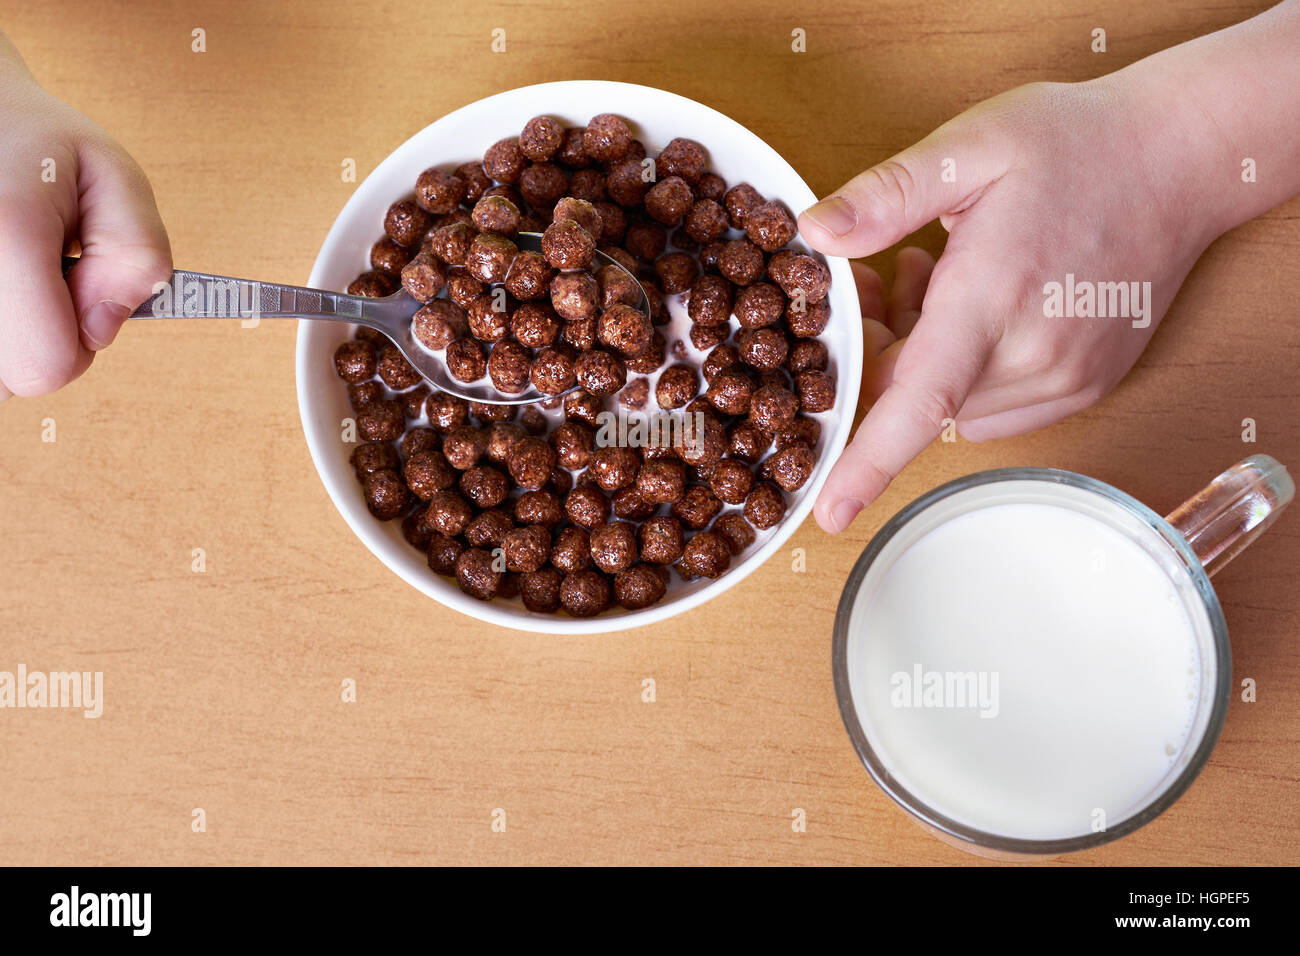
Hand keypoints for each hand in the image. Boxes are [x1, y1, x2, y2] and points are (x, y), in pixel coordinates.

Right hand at [0, 34, 170, 400]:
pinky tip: (5, 285)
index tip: (77, 286)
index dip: (80, 341)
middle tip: (40, 271)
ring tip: (16, 271)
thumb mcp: (117, 177)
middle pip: (15, 378)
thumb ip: (137, 254)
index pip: (49, 367)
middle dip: (43, 336)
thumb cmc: (42, 148)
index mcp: (5, 236)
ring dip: (15, 333)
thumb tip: (101, 328)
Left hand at [798, 77, 1224, 532]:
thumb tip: (815, 233)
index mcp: (994, 299)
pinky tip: (980, 306)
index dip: (869, 462)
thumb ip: (888, 195)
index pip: (920, 402)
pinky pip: (994, 405)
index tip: (832, 512)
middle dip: (881, 351)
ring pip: (952, 406)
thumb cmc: (1077, 145)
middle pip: (918, 398)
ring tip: (941, 279)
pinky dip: (968, 372)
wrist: (1181, 159)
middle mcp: (1034, 357)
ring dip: (925, 361)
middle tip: (887, 278)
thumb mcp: (971, 147)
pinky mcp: (1084, 387)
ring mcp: (1066, 380)